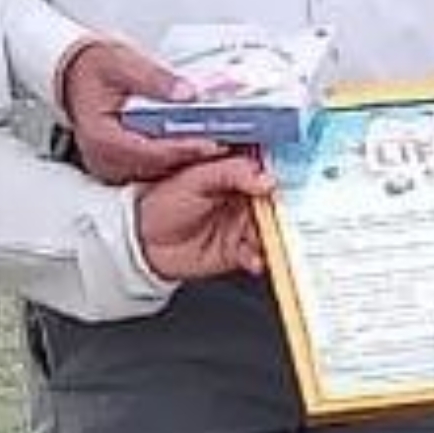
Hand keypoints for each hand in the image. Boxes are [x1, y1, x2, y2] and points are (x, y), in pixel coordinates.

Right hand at [60, 37, 239, 185]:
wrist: (76, 70)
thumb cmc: (95, 66)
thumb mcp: (124, 62)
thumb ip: (154, 78)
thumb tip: (185, 92)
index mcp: (102, 137)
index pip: (152, 151)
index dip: (185, 148)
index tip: (214, 143)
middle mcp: (105, 158)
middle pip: (159, 166)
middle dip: (194, 157)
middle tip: (229, 146)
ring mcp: (113, 164)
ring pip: (160, 170)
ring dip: (189, 159)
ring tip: (222, 145)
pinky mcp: (123, 163)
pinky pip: (155, 165)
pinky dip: (177, 156)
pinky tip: (199, 144)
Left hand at [133, 155, 274, 283]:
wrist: (142, 242)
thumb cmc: (163, 203)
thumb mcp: (196, 178)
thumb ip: (232, 174)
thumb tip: (266, 179)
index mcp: (235, 177)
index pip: (266, 174)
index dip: (280, 177)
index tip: (291, 182)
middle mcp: (243, 201)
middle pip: (275, 204)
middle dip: (283, 210)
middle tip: (285, 213)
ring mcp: (242, 227)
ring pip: (270, 231)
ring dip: (274, 236)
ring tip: (270, 238)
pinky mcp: (238, 252)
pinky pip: (257, 256)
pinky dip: (259, 258)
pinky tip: (255, 258)